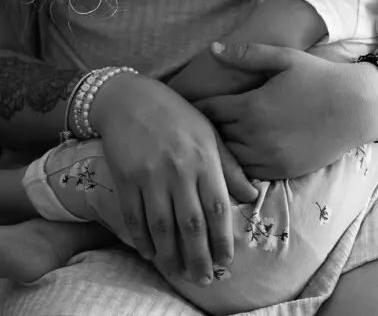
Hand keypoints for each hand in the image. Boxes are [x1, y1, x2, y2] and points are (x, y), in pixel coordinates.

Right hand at [89, 72, 258, 284]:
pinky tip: (150, 254)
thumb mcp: (210, 133)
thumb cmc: (177, 116)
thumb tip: (252, 195)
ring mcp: (150, 176)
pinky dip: (142, 239)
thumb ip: (229, 166)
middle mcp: (179, 170)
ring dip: (171, 256)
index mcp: (204, 159)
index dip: (222, 240)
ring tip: (179, 273)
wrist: (131, 99)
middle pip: (191, 225)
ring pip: (162, 227)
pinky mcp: (126, 179)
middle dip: (198, 257)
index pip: (217, 209)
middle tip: (203, 279)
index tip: (226, 262)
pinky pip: (134, 217)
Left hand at [196, 42, 377, 178]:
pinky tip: (241, 151)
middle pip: (214, 136)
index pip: (208, 111)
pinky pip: (249, 172)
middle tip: (197, 123)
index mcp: (252, 106)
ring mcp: (269, 156)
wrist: (356, 107)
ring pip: (229, 158)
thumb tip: (212, 49)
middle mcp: (256, 135)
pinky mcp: (282, 171)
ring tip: (217, 138)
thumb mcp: (284, 58)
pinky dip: (241, 163)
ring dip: (222, 149)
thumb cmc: (320, 77)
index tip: (191, 104)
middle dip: (206, 128)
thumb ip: (246, 54)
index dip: (198, 107)